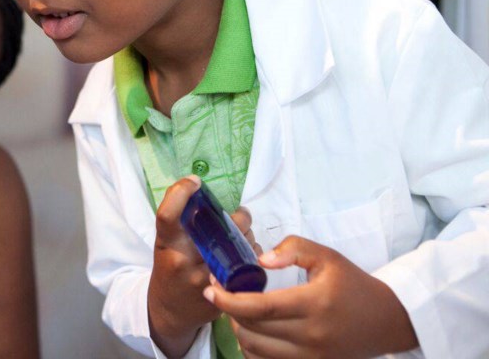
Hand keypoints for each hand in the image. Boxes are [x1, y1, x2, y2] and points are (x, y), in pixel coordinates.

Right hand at [148, 176, 258, 355]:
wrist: (170, 310)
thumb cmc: (170, 268)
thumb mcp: (165, 243)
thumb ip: (178, 219)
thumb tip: (196, 184)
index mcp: (167, 245)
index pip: (167, 215)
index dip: (180, 193)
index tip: (194, 181)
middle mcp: (183, 261)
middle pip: (219, 228)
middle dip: (239, 216)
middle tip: (241, 214)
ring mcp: (204, 280)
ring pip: (241, 247)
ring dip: (249, 236)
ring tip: (244, 237)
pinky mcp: (223, 295)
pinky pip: (249, 267)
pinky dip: (252, 256)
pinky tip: (246, 255)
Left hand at [204, 236, 418, 358]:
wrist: (387, 320)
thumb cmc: (353, 284)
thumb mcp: (326, 256)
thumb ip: (293, 249)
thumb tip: (261, 260)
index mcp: (313, 304)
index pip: (260, 308)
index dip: (228, 300)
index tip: (210, 288)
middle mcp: (311, 336)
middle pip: (253, 330)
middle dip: (229, 311)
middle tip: (221, 293)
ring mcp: (312, 357)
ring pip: (256, 351)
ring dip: (238, 331)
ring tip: (237, 311)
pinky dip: (252, 350)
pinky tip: (252, 331)